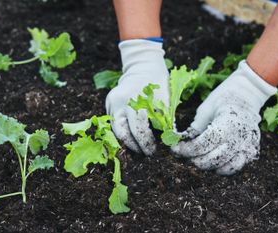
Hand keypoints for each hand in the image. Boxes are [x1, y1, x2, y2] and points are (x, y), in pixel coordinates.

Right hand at [106, 39, 168, 154]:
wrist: (143, 64)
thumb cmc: (158, 82)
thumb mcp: (165, 100)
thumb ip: (166, 120)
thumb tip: (168, 141)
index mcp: (135, 100)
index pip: (139, 129)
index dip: (146, 143)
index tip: (154, 151)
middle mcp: (120, 102)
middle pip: (123, 133)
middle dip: (136, 146)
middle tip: (147, 153)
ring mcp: (112, 102)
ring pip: (116, 130)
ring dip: (127, 142)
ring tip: (139, 148)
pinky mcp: (109, 102)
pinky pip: (114, 122)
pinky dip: (123, 131)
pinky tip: (132, 138)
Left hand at [172, 61, 276, 174]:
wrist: (247, 93)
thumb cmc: (224, 98)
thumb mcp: (205, 109)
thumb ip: (196, 127)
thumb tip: (182, 141)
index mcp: (227, 124)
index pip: (202, 145)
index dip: (186, 150)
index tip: (175, 148)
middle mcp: (240, 138)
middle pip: (212, 159)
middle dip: (194, 159)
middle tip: (185, 154)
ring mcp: (248, 146)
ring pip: (224, 167)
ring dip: (208, 165)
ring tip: (198, 157)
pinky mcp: (252, 150)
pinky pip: (236, 167)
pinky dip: (223, 168)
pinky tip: (213, 161)